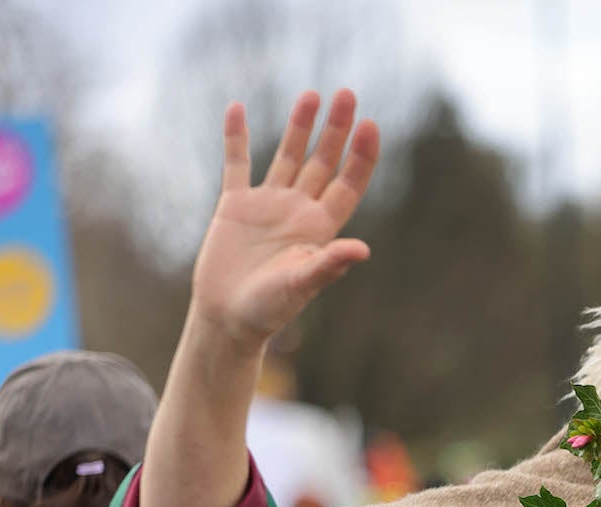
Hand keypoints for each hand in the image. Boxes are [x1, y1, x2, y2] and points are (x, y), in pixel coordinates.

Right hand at [190, 89, 378, 352]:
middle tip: (348, 94)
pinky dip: (237, 137)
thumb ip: (328, 265)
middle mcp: (299, 210)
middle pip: (323, 161)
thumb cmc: (269, 310)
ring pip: (288, 156)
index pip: (348, 183)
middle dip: (336, 129)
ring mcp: (268, 205)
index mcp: (321, 228)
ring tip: (312, 94)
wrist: (228, 318)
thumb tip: (362, 250)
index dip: (361, 156)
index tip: (371, 125)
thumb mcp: (301, 286)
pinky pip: (237, 163)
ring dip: (299, 126)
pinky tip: (239, 108)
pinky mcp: (235, 205)